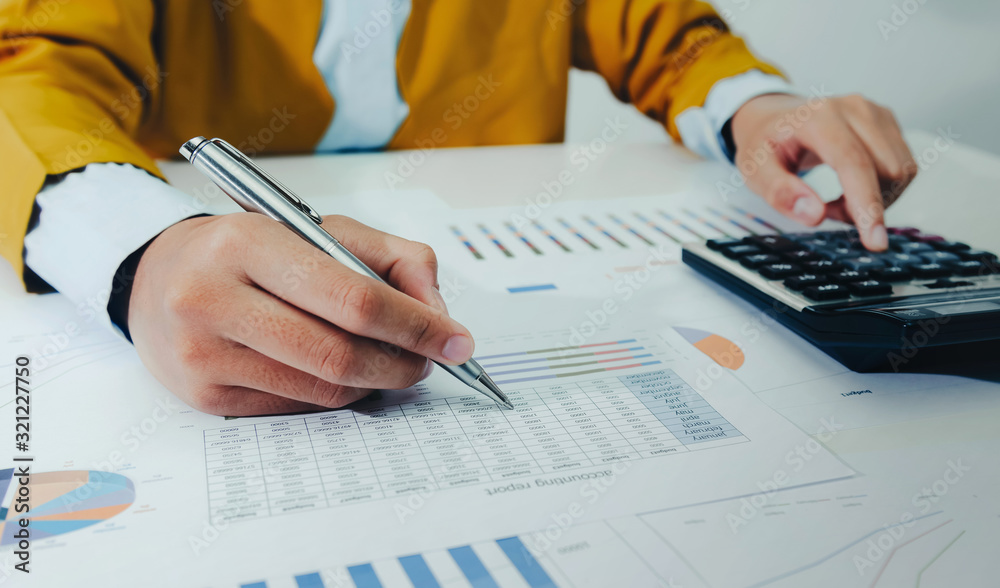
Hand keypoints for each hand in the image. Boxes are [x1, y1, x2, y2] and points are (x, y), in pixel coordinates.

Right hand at [128, 213, 470, 415]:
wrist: (160, 279)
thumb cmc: (253, 251)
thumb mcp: (321, 229)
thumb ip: (393, 259)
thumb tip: (437, 313)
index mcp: (248, 243)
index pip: (353, 297)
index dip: (416, 326)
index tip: (457, 340)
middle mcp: (213, 298)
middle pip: (340, 354)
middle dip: (402, 364)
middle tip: (429, 361)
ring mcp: (203, 354)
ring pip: (323, 390)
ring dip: (374, 383)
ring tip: (387, 363)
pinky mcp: (203, 397)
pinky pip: (297, 408)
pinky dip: (335, 396)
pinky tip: (339, 373)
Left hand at [730, 93, 916, 250]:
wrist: (773, 117)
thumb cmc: (765, 143)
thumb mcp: (755, 170)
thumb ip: (780, 192)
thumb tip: (814, 215)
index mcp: (818, 118)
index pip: (854, 163)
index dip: (867, 205)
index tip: (875, 242)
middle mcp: (854, 109)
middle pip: (887, 171)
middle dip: (865, 206)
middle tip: (828, 211)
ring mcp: (875, 113)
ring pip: (902, 171)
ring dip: (875, 199)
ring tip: (837, 199)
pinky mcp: (888, 122)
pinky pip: (903, 167)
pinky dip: (882, 188)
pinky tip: (852, 187)